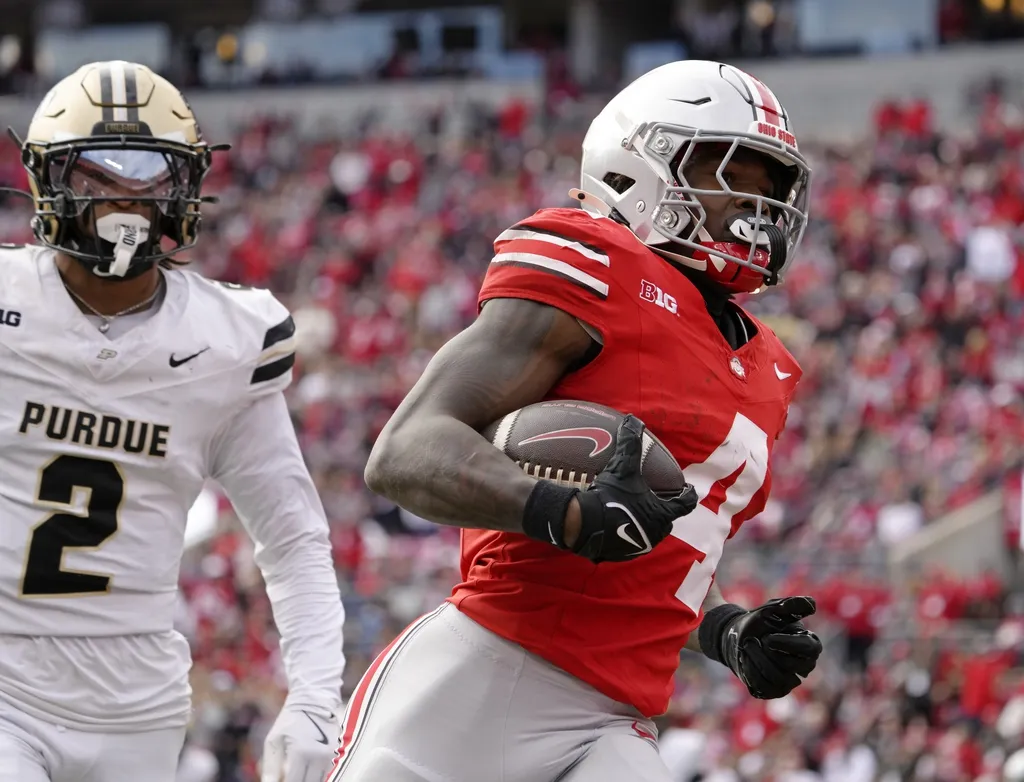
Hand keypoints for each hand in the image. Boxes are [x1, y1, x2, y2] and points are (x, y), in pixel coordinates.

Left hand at [261, 704, 338, 781]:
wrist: (314, 699)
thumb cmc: (290, 719)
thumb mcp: (274, 740)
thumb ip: (270, 766)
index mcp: (301, 752)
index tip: (281, 780)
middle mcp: (319, 756)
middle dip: (297, 781)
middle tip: (288, 775)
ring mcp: (331, 754)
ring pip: (319, 780)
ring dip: (308, 778)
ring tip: (297, 771)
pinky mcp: (337, 752)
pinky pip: (327, 771)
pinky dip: (316, 774)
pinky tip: (307, 767)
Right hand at [571, 415, 697, 562]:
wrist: (586, 525)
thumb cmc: (611, 496)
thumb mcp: (622, 468)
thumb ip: (630, 443)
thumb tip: (633, 420)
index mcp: (662, 513)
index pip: (685, 504)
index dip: (688, 495)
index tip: (688, 489)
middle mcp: (656, 532)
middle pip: (667, 520)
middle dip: (665, 510)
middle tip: (658, 498)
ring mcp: (639, 546)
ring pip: (650, 533)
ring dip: (646, 522)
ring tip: (637, 511)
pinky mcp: (622, 554)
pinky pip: (630, 543)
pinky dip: (628, 532)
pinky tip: (617, 524)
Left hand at [718, 596, 822, 698]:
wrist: (737, 636)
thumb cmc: (759, 622)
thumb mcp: (772, 609)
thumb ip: (791, 606)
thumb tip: (812, 604)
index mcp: (809, 644)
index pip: (810, 649)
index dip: (788, 644)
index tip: (768, 636)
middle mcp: (804, 666)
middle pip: (793, 666)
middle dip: (768, 652)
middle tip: (757, 640)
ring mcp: (790, 681)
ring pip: (777, 679)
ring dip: (757, 660)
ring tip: (748, 646)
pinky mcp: (773, 691)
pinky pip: (764, 688)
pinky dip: (750, 671)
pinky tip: (746, 659)